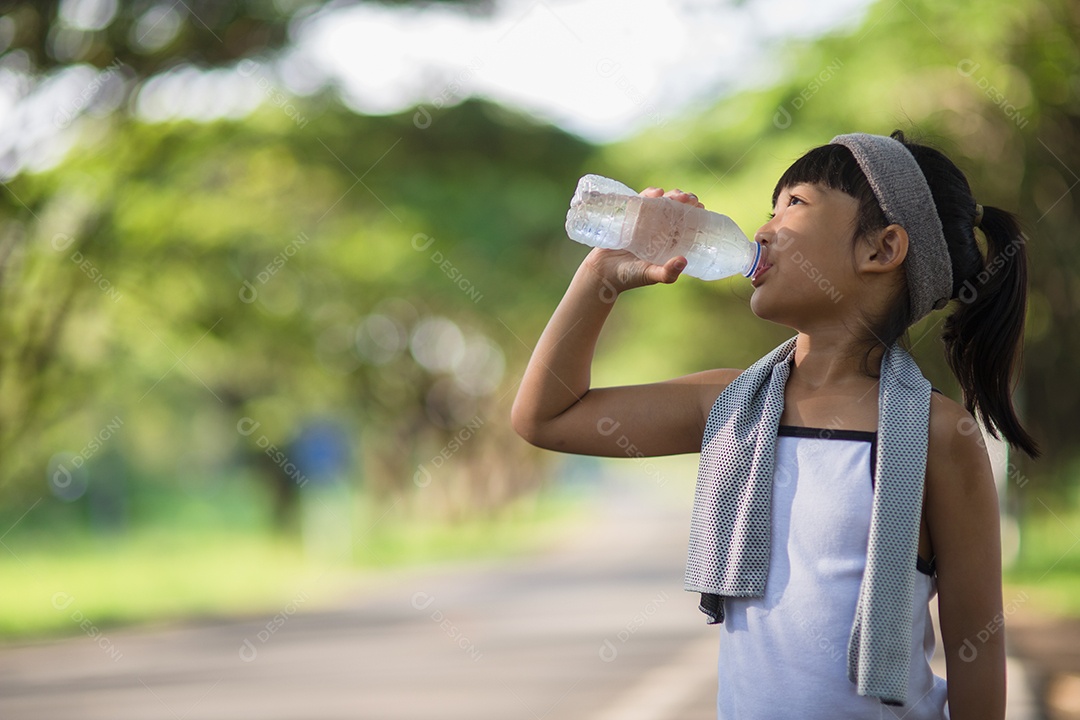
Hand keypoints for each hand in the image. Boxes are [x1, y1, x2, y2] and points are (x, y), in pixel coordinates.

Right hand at [582, 187, 703, 293]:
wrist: (601, 272)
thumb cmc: (629, 276)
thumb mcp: (650, 275)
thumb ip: (666, 273)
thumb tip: (683, 261)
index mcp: (669, 244)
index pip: (687, 225)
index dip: (696, 215)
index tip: (701, 207)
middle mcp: (659, 231)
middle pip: (677, 210)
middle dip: (685, 201)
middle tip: (689, 199)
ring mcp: (645, 222)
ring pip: (662, 203)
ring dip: (671, 196)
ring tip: (675, 195)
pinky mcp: (630, 216)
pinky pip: (641, 201)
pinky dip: (649, 195)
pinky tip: (656, 193)